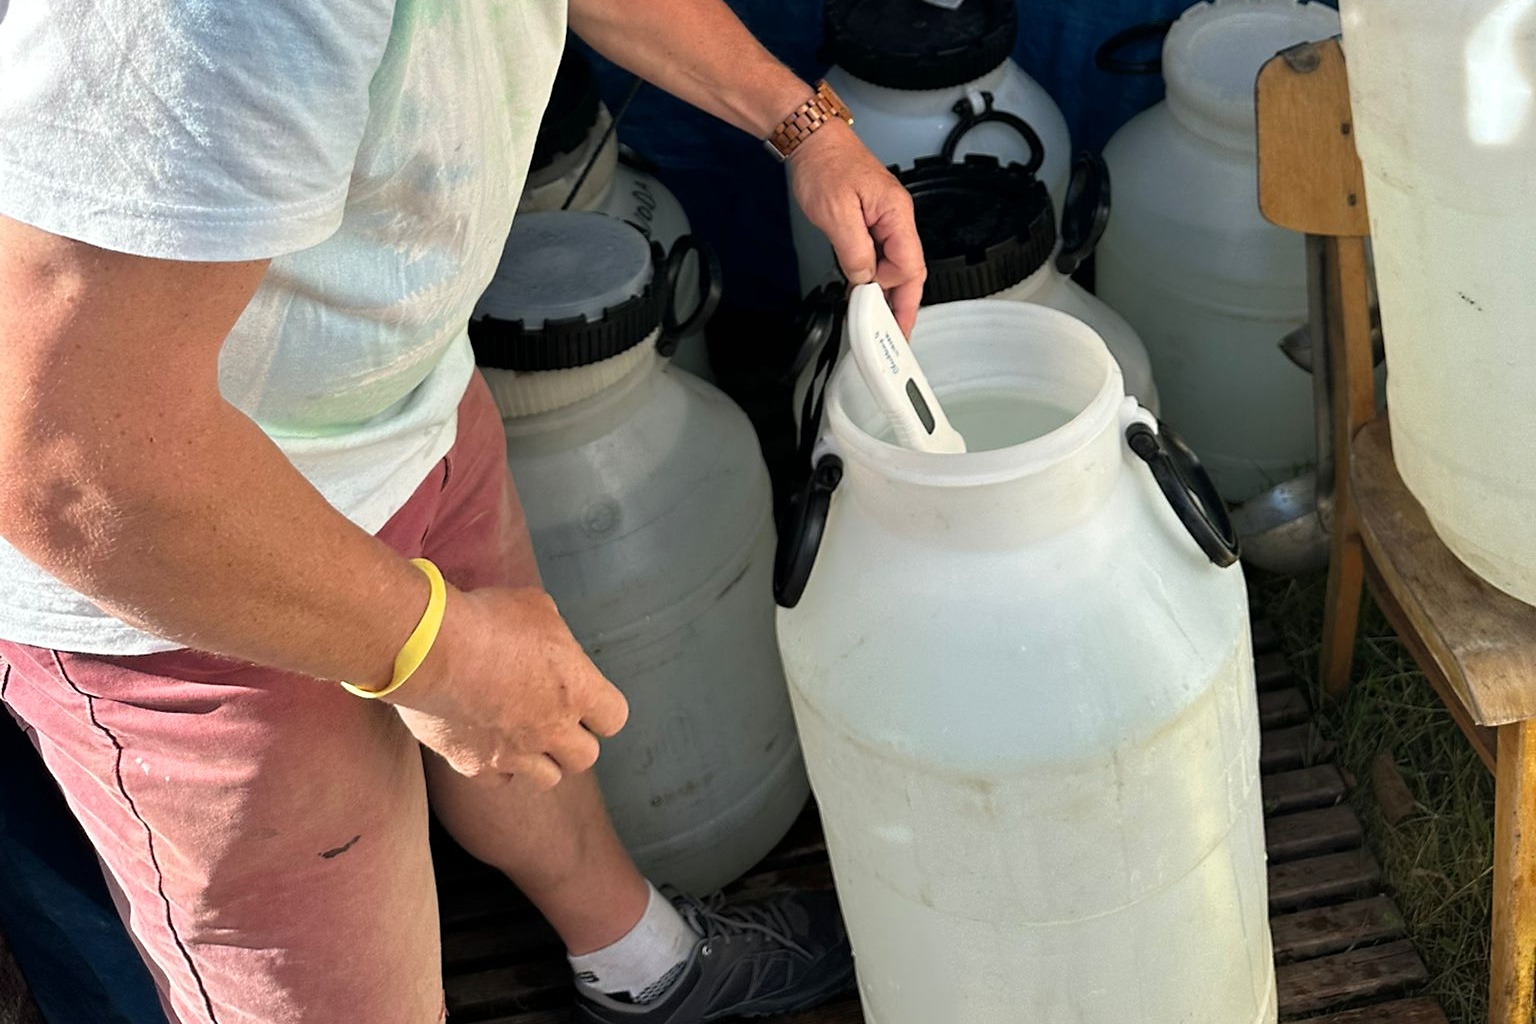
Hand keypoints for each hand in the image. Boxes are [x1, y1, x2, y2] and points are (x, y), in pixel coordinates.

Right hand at [387, 585, 628, 789]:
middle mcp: (552, 728)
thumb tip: (549, 640)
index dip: (601, 711)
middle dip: (573, 742)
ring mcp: (515, 752)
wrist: (429, 649)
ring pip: (548, 778)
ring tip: (522, 736)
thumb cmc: (485, 619)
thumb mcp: (535, 608)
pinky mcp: (475, 765)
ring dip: (540, 761)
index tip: (585, 702)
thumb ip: (554, 635)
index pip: (614, 717)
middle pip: (585, 757)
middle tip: (553, 722)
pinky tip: (485, 742)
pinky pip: (499, 780)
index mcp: (577, 689)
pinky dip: (496, 767)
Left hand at [788, 120, 925, 335]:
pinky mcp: (871, 220)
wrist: (811, 139)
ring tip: (877, 318)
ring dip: (886, 291)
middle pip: (909, 270)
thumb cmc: (824, 164)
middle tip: (894, 334)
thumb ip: (854, 251)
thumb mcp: (836, 214)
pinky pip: (880, 254)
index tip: (883, 318)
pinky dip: (874, 275)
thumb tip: (865, 280)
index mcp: (897, 214)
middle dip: (903, 304)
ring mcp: (885, 219)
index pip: (909, 266)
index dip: (895, 294)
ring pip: (895, 264)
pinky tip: (864, 289)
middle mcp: (897, 217)